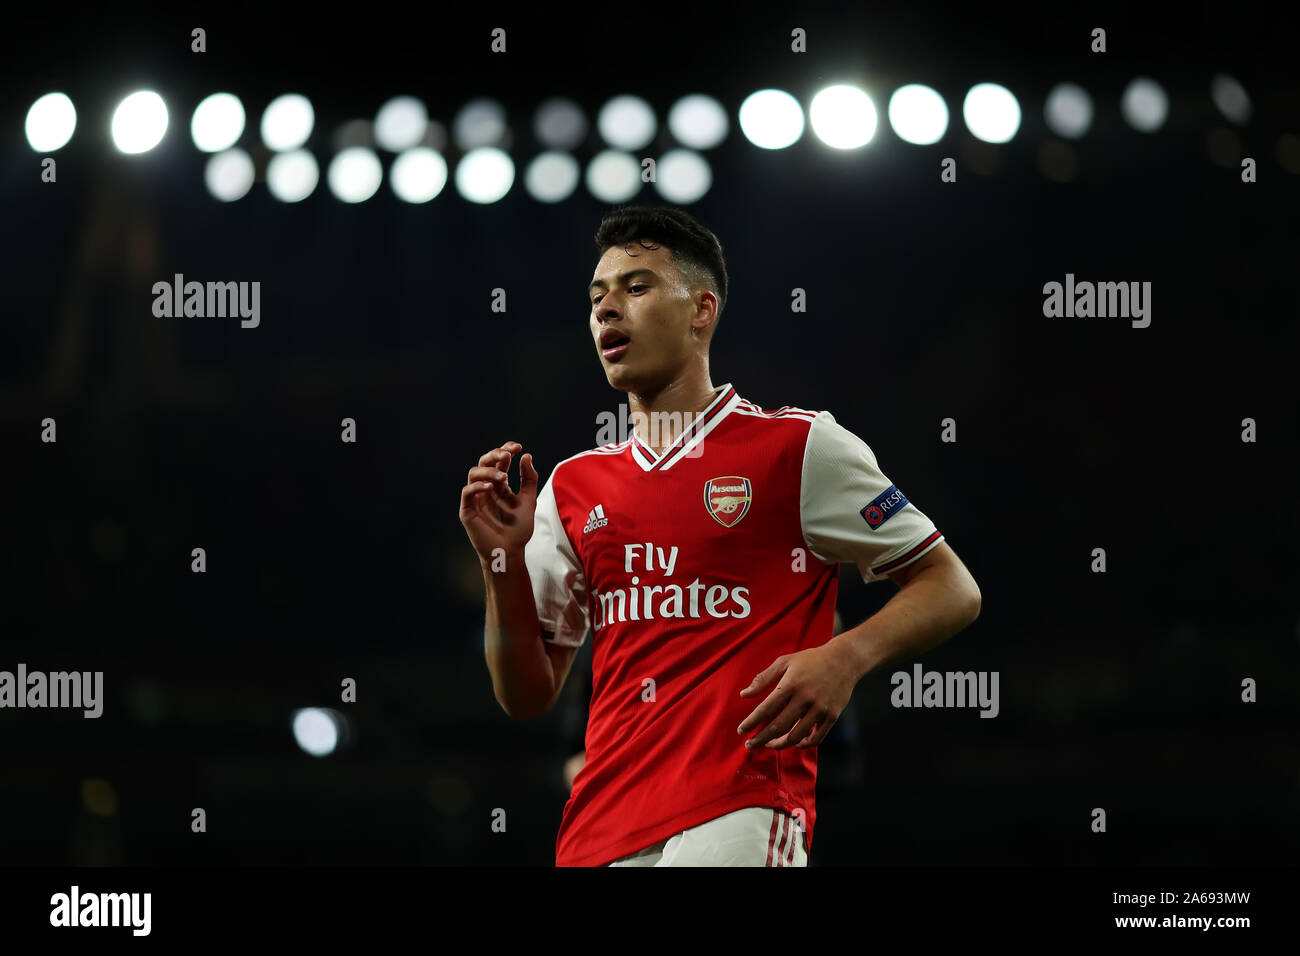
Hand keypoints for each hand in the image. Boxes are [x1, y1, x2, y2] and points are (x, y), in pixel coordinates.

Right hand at [459, 441, 538, 563]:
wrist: (511, 551)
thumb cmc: (519, 528)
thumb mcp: (528, 500)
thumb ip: (529, 479)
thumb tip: (527, 456)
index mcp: (499, 485)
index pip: (499, 462)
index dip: (506, 451)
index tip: (518, 447)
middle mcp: (486, 489)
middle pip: (484, 463)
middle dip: (495, 455)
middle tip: (507, 455)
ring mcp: (476, 499)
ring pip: (473, 474)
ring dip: (488, 471)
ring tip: (503, 477)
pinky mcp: (468, 510)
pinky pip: (467, 492)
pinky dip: (478, 486)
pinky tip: (492, 487)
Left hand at [736, 644, 857, 749]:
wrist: (844, 660)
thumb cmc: (811, 660)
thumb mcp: (785, 662)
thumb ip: (763, 678)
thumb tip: (744, 694)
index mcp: (791, 684)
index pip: (766, 708)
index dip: (752, 722)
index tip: (741, 731)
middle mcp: (805, 698)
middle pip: (779, 726)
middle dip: (761, 739)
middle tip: (750, 745)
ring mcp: (820, 709)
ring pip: (797, 736)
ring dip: (780, 744)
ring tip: (770, 744)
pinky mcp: (832, 716)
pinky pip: (816, 738)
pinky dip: (804, 744)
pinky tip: (794, 743)